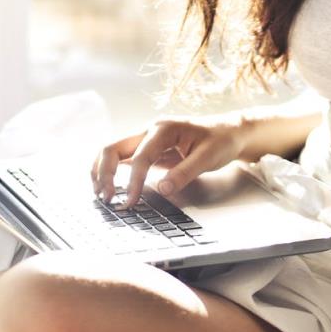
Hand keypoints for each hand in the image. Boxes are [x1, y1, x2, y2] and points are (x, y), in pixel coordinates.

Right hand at [90, 114, 246, 206]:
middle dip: (104, 172)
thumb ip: (184, 173)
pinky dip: (111, 171)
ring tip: (101, 193)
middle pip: (113, 147)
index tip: (129, 202)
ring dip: (102, 170)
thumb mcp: (208, 158)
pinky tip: (110, 186)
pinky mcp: (147, 149)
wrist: (229, 131)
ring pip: (112, 151)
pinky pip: (122, 158)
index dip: (132, 181)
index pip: (140, 157)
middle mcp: (149, 130)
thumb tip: (162, 189)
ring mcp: (146, 139)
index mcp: (163, 129)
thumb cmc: (220, 141)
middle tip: (106, 198)